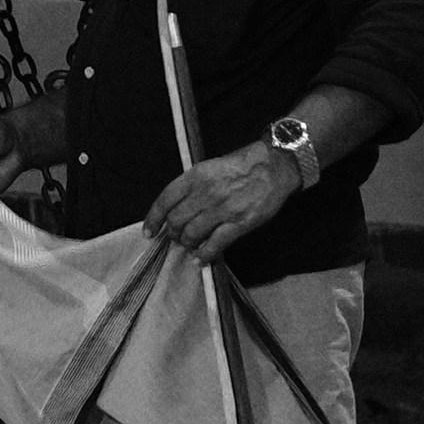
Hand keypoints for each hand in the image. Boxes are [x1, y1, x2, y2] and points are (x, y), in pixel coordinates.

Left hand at [137, 144, 304, 263]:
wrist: (274, 166)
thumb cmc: (242, 165)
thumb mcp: (211, 166)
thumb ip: (193, 186)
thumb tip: (177, 207)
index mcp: (196, 176)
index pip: (164, 200)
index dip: (153, 219)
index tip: (149, 232)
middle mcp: (205, 193)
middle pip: (176, 221)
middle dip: (172, 233)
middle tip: (176, 237)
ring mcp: (222, 209)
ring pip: (192, 235)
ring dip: (187, 244)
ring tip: (190, 245)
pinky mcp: (239, 223)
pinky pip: (214, 244)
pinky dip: (204, 255)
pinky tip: (200, 258)